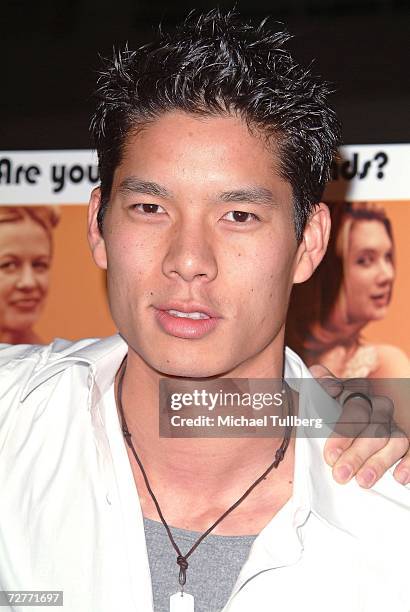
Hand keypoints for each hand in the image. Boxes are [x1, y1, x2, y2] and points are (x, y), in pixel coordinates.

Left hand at [309, 364, 409, 487]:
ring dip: (378, 462)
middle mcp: (378, 406)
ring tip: (362, 481)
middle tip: (339, 473)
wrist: (341, 415)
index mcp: (358, 390)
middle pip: (373, 428)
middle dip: (356, 453)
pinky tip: (399, 477)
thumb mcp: (319, 393)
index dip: (343, 432)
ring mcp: (392, 424)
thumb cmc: (327, 406)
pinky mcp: (402, 441)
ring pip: (394, 440)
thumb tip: (323, 380)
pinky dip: (408, 464)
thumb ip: (318, 383)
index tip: (330, 454)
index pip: (355, 408)